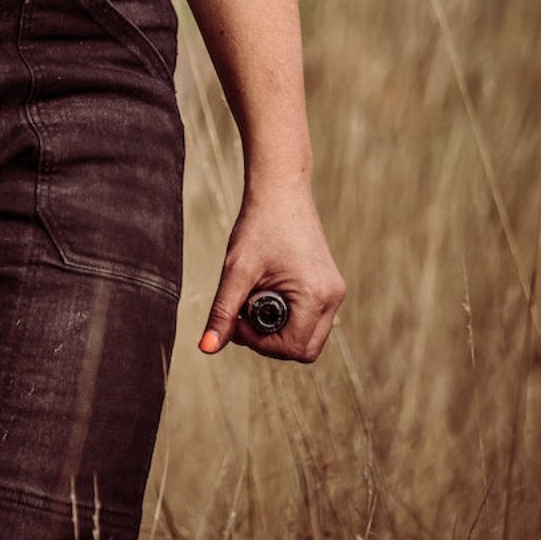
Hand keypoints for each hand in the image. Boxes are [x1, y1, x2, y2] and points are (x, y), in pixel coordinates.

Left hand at [198, 186, 344, 362]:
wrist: (280, 189)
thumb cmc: (259, 225)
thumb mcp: (237, 270)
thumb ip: (223, 311)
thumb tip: (206, 348)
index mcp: (315, 296)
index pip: (291, 348)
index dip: (258, 343)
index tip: (236, 319)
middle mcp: (332, 298)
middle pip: (303, 350)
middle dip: (269, 342)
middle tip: (242, 315)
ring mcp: (334, 292)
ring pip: (308, 337)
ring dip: (278, 331)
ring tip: (253, 300)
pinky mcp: (329, 286)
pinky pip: (311, 319)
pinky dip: (288, 317)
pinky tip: (266, 294)